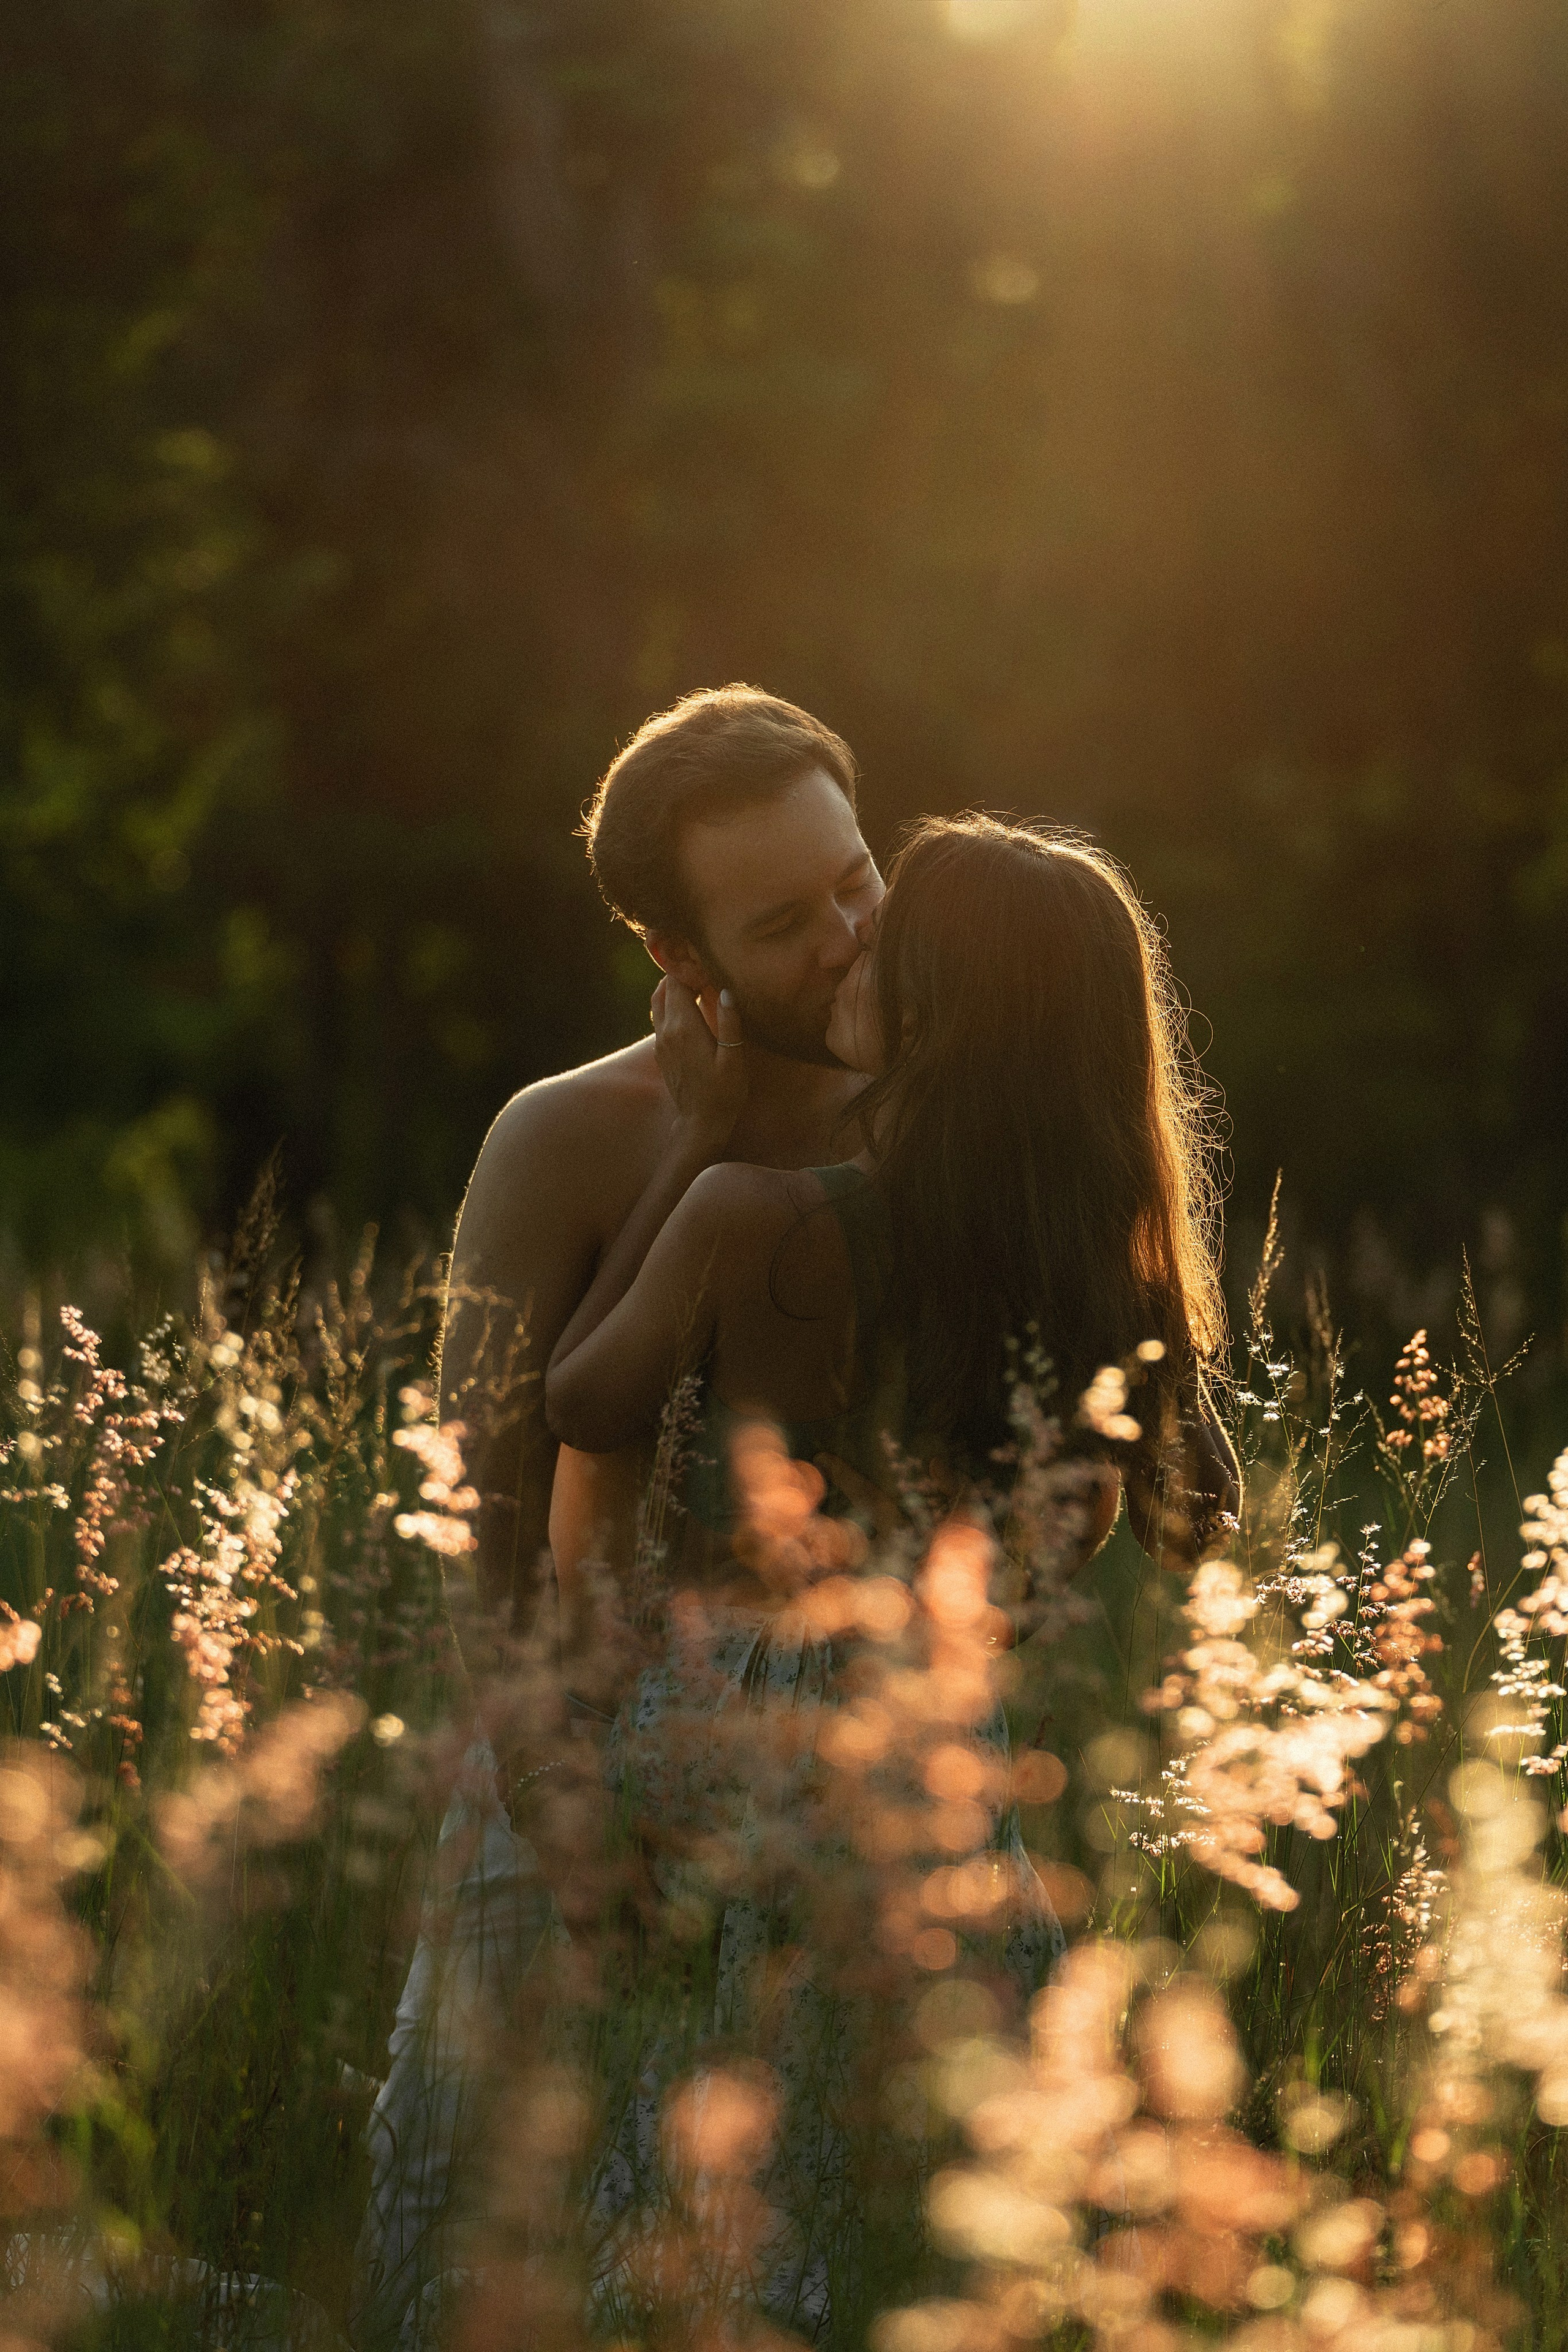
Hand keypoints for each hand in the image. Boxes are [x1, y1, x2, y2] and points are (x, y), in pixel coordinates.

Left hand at [652, 976, 746, 1144]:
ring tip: (696, 983)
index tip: (707, 964)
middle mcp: (666, 1031)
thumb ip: (730, 1023)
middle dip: (680, 973)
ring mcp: (660, 1041)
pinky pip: (659, 1015)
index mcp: (684, 1028)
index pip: (677, 983)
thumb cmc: (723, 1094)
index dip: (689, 968)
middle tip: (703, 968)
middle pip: (665, 988)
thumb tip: (726, 990)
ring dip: (673, 987)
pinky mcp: (661, 1050)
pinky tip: (691, 1005)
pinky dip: (671, 1002)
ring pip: (657, 1000)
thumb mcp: (734, 1060)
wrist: (700, 1123)